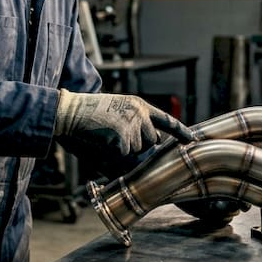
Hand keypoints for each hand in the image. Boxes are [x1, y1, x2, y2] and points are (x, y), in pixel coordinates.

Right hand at [53, 90, 192, 158]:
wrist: (69, 112)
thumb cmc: (88, 116)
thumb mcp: (116, 113)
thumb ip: (135, 128)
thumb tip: (151, 151)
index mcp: (139, 105)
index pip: (166, 120)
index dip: (180, 131)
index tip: (192, 140)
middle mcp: (140, 113)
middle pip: (151, 142)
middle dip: (137, 145)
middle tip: (113, 135)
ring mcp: (133, 125)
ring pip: (138, 151)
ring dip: (124, 150)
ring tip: (106, 135)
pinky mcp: (123, 138)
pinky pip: (124, 156)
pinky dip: (112, 154)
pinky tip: (102, 140)